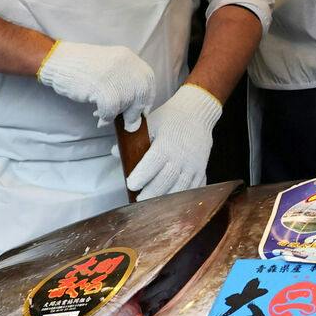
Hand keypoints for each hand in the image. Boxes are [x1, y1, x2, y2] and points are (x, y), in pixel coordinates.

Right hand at [37, 41, 155, 126]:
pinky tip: (98, 115)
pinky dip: (106, 117)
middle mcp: (126, 64)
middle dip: (135, 112)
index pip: (148, 80)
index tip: (142, 111)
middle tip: (127, 123)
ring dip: (116, 114)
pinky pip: (111, 109)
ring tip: (103, 114)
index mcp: (129, 58)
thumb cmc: (81, 68)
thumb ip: (124, 82)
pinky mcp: (102, 86)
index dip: (146, 98)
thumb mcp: (110, 67)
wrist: (58, 61)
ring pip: (127, 103)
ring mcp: (114, 75)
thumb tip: (136, 110)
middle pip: (141, 93)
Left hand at [120, 84, 221, 198]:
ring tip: (154, 204)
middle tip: (139, 199)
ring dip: (167, 198)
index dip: (142, 176)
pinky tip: (174, 200)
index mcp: (167, 143)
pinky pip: (194, 187)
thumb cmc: (171, 118)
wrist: (198, 112)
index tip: (131, 184)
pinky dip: (184, 196)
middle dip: (152, 192)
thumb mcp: (150, 123)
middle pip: (167, 179)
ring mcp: (194, 164)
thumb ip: (133, 139)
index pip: (153, 162)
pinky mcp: (201, 169)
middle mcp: (182, 155)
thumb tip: (114, 152)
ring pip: (181, 187)